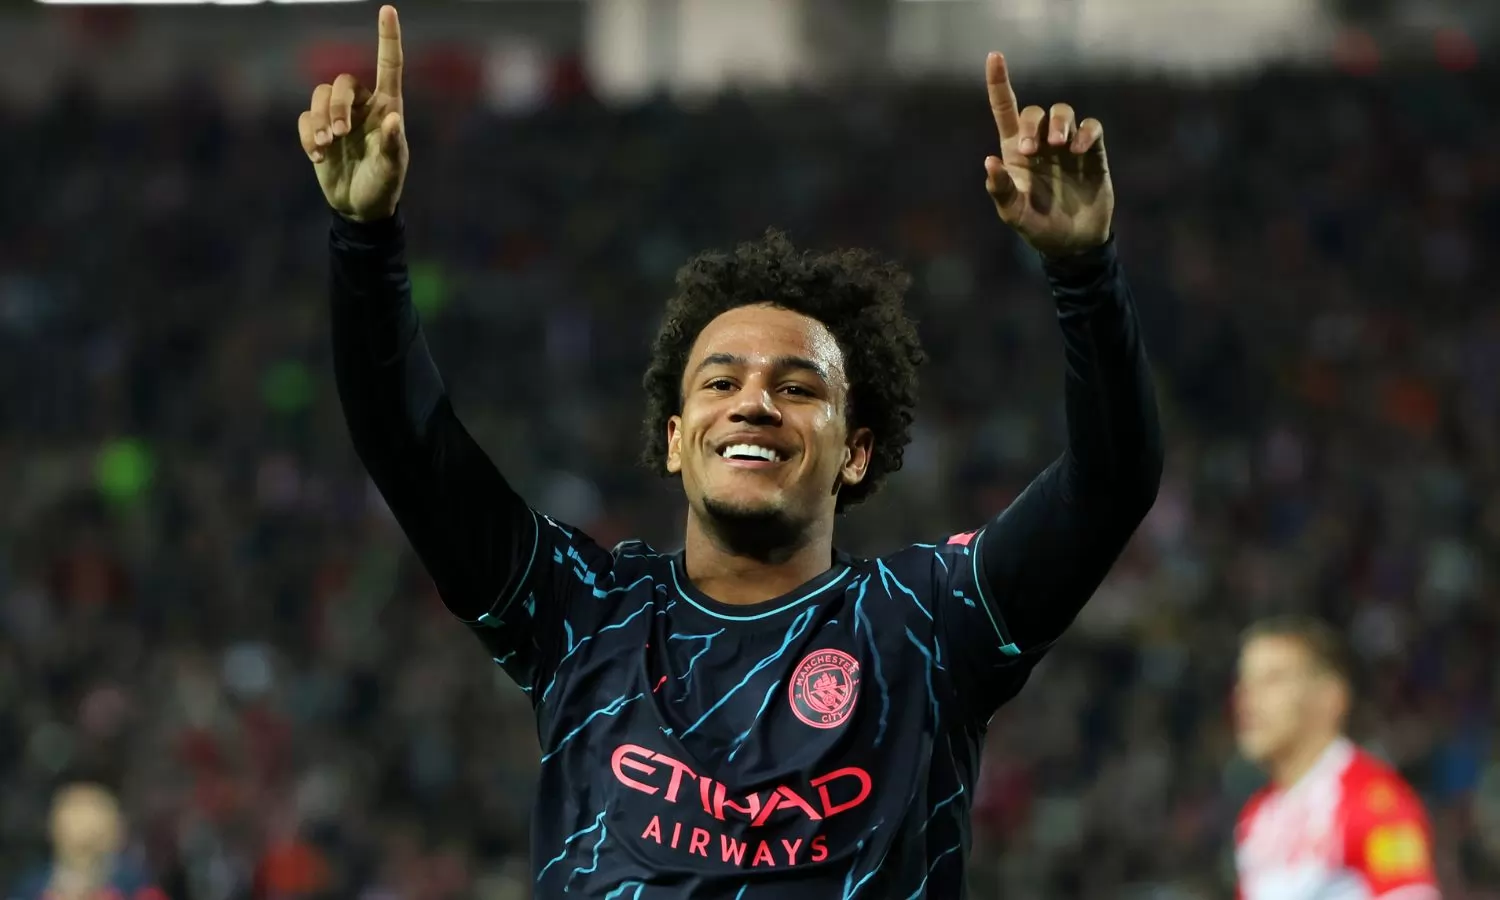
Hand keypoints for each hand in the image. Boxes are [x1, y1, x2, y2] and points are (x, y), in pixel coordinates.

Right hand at [298, 5, 407, 221]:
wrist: (361, 209)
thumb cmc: (384, 185)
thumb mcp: (392, 168)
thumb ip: (392, 144)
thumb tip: (393, 118)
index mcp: (387, 107)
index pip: (388, 66)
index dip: (388, 38)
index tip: (388, 9)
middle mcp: (362, 107)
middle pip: (341, 82)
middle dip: (336, 105)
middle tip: (339, 134)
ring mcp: (338, 118)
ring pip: (319, 96)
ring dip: (319, 119)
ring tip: (326, 146)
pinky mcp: (318, 132)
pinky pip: (305, 119)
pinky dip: (308, 136)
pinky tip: (318, 157)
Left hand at [983, 53, 1113, 258]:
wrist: (1073, 244)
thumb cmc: (1038, 228)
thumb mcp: (1014, 215)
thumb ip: (1000, 190)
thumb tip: (990, 161)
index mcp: (1015, 153)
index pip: (1005, 110)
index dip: (999, 83)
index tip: (994, 56)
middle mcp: (1040, 144)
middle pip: (1034, 112)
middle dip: (1033, 123)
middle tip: (1033, 149)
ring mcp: (1067, 147)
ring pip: (1063, 113)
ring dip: (1060, 123)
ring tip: (1061, 146)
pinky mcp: (1093, 154)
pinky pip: (1091, 127)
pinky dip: (1087, 132)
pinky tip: (1081, 149)